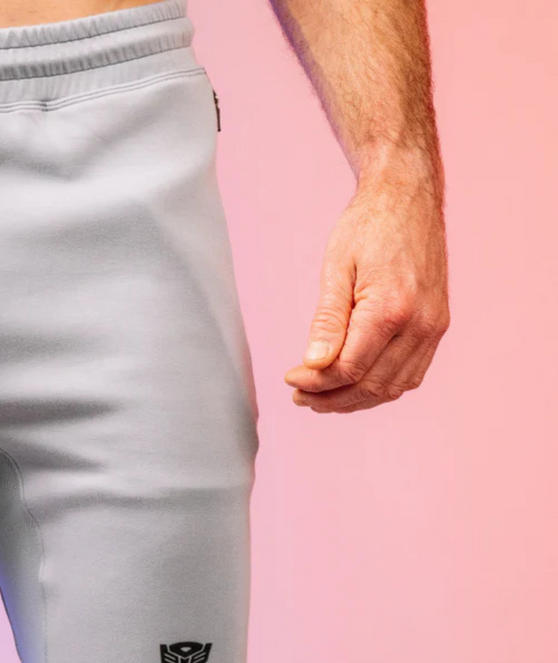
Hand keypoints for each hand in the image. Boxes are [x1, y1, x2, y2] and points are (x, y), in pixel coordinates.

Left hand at [284, 170, 449, 412]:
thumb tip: (313, 365)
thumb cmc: (367, 226)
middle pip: (370, 384)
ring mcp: (434, 327)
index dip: (316, 382)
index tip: (290, 379)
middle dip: (331, 398)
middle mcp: (420, 323)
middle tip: (299, 396)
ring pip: (393, 387)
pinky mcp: (437, 326)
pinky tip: (353, 386)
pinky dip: (380, 388)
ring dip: (355, 400)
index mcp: (391, 307)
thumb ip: (327, 321)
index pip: (349, 368)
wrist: (409, 197)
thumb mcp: (336, 268)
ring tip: (321, 398)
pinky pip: (410, 374)